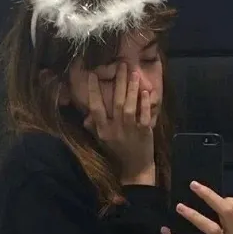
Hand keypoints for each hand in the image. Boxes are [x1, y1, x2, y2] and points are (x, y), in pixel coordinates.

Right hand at [84, 63, 154, 184]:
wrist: (135, 168)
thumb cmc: (117, 152)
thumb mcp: (102, 140)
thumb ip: (94, 127)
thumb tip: (86, 116)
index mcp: (103, 130)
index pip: (96, 107)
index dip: (93, 91)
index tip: (93, 74)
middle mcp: (115, 129)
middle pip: (116, 102)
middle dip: (118, 82)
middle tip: (121, 65)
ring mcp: (130, 130)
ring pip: (130, 107)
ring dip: (132, 89)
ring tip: (134, 73)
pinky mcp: (144, 132)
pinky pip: (144, 116)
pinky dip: (145, 104)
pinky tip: (146, 91)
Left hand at [161, 181, 232, 233]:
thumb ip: (224, 221)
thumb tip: (201, 196)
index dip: (229, 199)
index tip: (213, 195)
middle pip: (227, 213)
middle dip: (210, 196)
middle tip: (193, 185)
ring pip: (212, 229)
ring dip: (194, 216)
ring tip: (179, 207)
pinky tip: (166, 230)